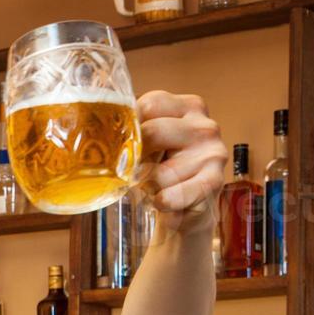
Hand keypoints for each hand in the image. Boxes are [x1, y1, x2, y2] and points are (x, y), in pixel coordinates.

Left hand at [137, 91, 226, 235]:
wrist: (186, 210)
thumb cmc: (162, 171)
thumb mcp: (149, 144)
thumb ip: (134, 132)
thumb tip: (100, 133)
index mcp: (188, 107)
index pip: (149, 104)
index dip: (130, 128)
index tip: (123, 145)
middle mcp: (204, 126)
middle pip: (152, 132)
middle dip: (135, 157)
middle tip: (134, 171)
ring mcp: (212, 153)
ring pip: (158, 170)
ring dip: (148, 185)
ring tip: (155, 187)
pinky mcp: (213, 183)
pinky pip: (170, 195)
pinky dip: (160, 202)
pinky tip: (162, 201)